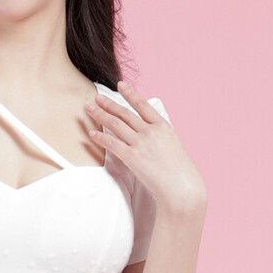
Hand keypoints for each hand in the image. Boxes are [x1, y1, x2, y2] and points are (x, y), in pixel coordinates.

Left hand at [77, 85, 205, 222]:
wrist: (182, 187)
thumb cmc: (180, 171)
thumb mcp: (173, 145)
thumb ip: (160, 136)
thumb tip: (149, 132)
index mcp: (163, 126)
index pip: (143, 105)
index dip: (130, 94)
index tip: (121, 85)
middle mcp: (151, 131)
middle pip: (125, 113)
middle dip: (109, 104)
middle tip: (97, 97)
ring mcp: (141, 143)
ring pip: (115, 124)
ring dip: (100, 115)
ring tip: (90, 108)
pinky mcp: (132, 157)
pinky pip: (112, 143)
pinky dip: (100, 137)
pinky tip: (92, 133)